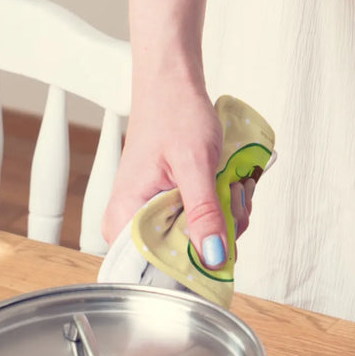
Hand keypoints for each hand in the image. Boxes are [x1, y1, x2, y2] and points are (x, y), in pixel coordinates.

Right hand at [102, 82, 255, 265]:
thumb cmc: (173, 113)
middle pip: (188, 258)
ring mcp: (155, 219)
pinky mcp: (174, 211)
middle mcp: (134, 226)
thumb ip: (205, 213)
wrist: (173, 86)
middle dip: (221, 231)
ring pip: (205, 243)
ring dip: (228, 217)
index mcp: (125, 219)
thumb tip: (215, 257)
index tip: (222, 232)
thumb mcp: (195, 165)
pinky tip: (227, 185)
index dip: (198, 261)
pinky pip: (207, 226)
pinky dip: (225, 209)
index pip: (160, 269)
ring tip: (228, 182)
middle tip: (230, 194)